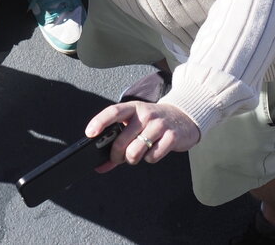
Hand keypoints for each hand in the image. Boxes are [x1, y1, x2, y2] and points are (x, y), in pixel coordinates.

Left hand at [85, 101, 200, 169]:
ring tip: (136, 154)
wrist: (184, 117)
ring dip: (132, 159)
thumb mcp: (136, 124)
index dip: (99, 122)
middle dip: (116, 155)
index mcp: (133, 108)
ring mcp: (159, 125)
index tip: (89, 133)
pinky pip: (152, 156)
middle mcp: (145, 114)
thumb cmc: (153, 122)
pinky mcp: (172, 137)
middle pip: (122, 139)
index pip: (113, 112)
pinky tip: (153, 151)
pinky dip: (150, 158)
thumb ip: (118, 142)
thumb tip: (100, 166)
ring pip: (135, 150)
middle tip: (118, 158)